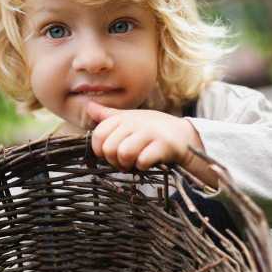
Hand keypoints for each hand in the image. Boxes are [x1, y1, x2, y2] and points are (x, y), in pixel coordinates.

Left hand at [86, 101, 218, 188]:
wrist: (184, 136)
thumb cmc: (151, 129)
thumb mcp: (129, 119)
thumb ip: (107, 115)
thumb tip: (87, 104)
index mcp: (123, 117)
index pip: (98, 135)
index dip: (100, 150)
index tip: (111, 154)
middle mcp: (135, 122)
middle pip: (109, 148)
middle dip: (114, 161)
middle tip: (124, 161)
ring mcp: (150, 132)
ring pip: (123, 154)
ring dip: (127, 164)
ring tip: (135, 162)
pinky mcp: (164, 145)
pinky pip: (142, 161)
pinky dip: (142, 167)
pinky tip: (148, 162)